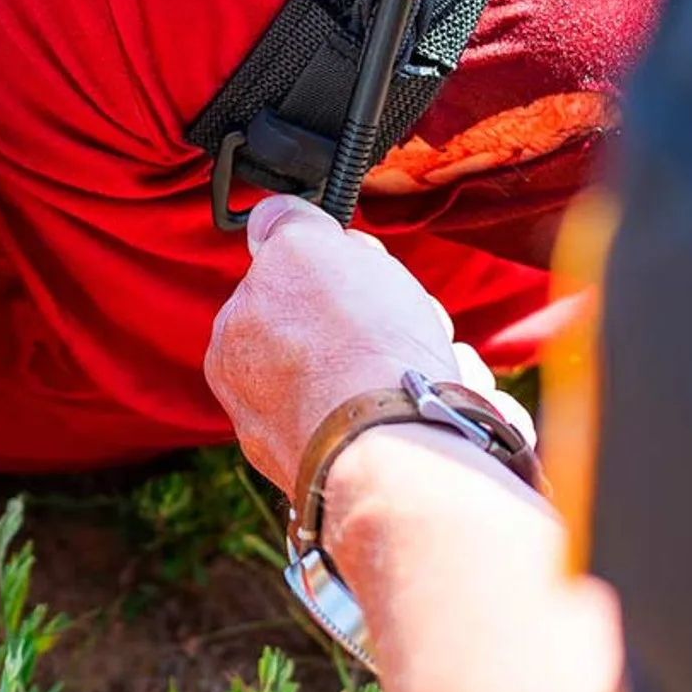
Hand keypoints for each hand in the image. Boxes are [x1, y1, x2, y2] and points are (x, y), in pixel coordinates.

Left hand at [206, 194, 518, 494]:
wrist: (395, 442)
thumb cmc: (349, 343)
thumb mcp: (304, 246)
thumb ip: (284, 226)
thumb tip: (271, 218)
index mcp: (235, 349)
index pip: (291, 289)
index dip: (339, 269)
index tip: (367, 269)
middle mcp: (266, 408)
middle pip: (343, 335)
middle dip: (390, 318)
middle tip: (409, 317)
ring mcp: (321, 445)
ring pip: (390, 377)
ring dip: (428, 359)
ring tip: (441, 365)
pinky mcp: (379, 472)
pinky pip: (423, 420)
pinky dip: (444, 403)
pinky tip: (456, 399)